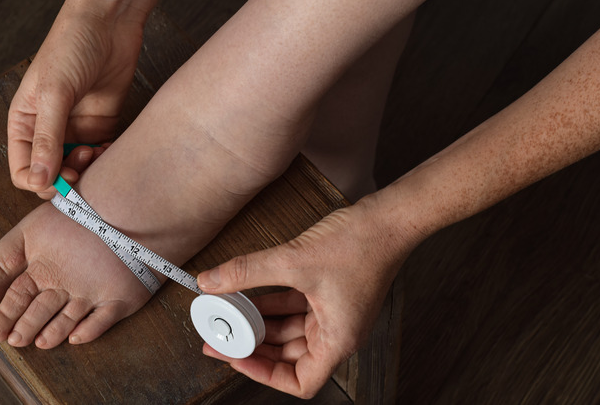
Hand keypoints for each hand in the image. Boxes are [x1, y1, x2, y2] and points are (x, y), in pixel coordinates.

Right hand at [8, 0, 145, 197]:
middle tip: (82, 167)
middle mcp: (48, 130)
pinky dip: (105, 160)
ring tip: (96, 152)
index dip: (40, 183)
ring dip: (88, 171)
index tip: (60, 182)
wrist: (108, 23)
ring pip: (78, 169)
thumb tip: (39, 180)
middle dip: (66, 180)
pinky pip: (101, 156)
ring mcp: (76, 130)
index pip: (23, 171)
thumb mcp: (54, 94)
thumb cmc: (71, 48)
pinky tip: (109, 150)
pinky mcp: (101, 126)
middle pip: (52, 175)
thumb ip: (47, 139)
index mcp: (24, 123)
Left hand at [196, 198, 418, 397]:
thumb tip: (209, 281)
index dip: (264, 374)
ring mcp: (333, 313)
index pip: (300, 382)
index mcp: (337, 340)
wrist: (389, 218)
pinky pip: (294, 307)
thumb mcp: (293, 260)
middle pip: (290, 357)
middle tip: (220, 339)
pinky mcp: (329, 293)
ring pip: (289, 330)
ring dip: (260, 324)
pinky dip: (271, 304)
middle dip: (254, 348)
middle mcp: (337, 333)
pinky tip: (246, 295)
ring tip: (228, 315)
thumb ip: (247, 272)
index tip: (237, 357)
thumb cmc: (360, 245)